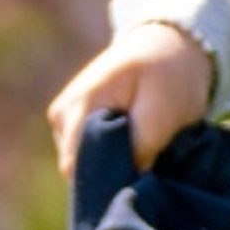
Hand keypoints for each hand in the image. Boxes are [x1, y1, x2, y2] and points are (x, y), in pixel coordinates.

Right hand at [48, 22, 212, 170]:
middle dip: (110, 172)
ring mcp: (65, 117)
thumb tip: (126, 185)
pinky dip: (111, 153)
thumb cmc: (168, 74)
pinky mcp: (75, 122)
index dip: (103, 181)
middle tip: (146, 166)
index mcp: (78, 105)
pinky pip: (88, 152)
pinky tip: (133, 144)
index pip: (74, 166)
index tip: (134, 183)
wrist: (167, 44)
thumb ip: (140, 149)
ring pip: (83, 162)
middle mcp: (61, 114)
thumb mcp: (163, 111)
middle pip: (76, 167)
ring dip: (112, 162)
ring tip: (143, 149)